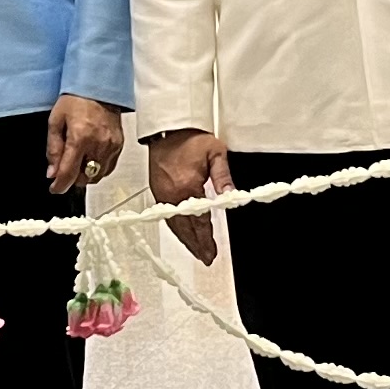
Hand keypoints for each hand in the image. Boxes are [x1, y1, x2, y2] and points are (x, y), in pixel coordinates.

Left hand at [45, 94, 124, 195]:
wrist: (99, 87)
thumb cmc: (76, 99)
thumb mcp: (56, 121)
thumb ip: (53, 149)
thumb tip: (52, 172)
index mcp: (79, 138)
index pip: (69, 173)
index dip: (60, 185)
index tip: (55, 188)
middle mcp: (98, 144)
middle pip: (84, 178)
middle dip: (72, 178)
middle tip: (65, 167)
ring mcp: (111, 146)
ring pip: (97, 176)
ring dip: (85, 174)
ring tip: (79, 160)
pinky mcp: (119, 145)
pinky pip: (108, 167)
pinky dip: (98, 168)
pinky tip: (90, 158)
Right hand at [147, 127, 230, 263]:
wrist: (167, 129)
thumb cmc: (190, 139)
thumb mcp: (215, 153)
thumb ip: (224, 177)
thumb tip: (232, 196)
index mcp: (188, 186)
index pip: (200, 221)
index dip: (206, 239)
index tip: (212, 251)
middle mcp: (173, 195)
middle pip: (186, 228)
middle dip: (197, 245)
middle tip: (206, 258)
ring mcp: (163, 195)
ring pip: (175, 225)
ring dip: (186, 240)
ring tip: (196, 252)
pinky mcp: (157, 192)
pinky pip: (167, 216)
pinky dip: (176, 229)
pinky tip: (182, 234)